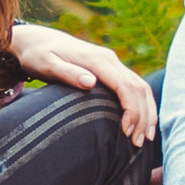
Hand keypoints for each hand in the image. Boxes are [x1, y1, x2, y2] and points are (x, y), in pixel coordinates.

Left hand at [8, 23, 155, 144]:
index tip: (127, 132)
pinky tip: (142, 122)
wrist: (37, 40)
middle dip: (143, 117)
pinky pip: (135, 86)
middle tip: (138, 144)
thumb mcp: (46, 65)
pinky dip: (143, 105)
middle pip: (139, 88)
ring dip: (147, 113)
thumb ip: (68, 74)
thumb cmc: (38, 55)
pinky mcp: (111, 69)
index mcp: (97, 60)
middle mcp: (109, 60)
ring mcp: (112, 63)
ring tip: (146, 139)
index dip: (131, 110)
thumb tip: (91, 83)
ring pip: (141, 87)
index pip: (125, 86)